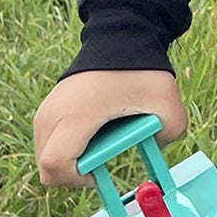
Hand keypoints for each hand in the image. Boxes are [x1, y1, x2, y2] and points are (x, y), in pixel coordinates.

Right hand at [33, 69, 186, 186]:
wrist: (121, 36)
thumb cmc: (140, 69)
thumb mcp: (166, 100)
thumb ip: (169, 132)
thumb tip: (157, 152)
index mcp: (75, 116)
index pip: (55, 165)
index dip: (76, 180)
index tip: (100, 173)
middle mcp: (51, 115)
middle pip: (46, 167)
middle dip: (74, 175)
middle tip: (101, 161)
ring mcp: (46, 111)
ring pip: (46, 155)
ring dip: (72, 159)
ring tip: (101, 140)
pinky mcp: (48, 107)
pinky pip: (50, 140)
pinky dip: (68, 144)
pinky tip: (95, 129)